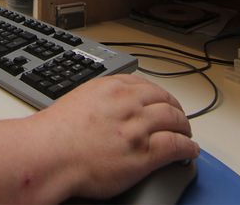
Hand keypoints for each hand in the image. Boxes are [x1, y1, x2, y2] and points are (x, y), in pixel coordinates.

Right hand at [38, 74, 198, 198]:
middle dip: (175, 110)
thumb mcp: (79, 98)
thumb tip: (112, 106)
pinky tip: (189, 151)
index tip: (161, 102)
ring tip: (186, 134)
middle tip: (178, 119)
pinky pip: (177, 145)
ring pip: (175, 120)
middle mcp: (127, 102)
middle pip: (165, 100)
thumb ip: (101, 97)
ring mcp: (137, 127)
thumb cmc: (56, 132)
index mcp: (111, 86)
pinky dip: (188, 147)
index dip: (159, 96)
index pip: (146, 85)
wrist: (50, 154)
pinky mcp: (144, 153)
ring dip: (185, 128)